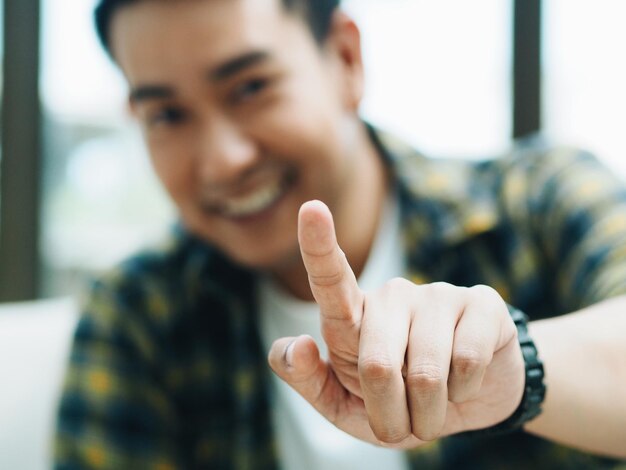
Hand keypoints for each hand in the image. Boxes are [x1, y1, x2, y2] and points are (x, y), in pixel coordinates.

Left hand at [268, 200, 524, 446]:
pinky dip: (464, 391)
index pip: (331, 280)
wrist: (469, 403)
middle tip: (400, 424)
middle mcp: (392, 295)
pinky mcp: (482, 302)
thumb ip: (309, 381)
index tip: (311, 209)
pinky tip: (465, 380)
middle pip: (376, 364)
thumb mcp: (346, 406)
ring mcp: (437, 294)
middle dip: (389, 413)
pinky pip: (467, 361)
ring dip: (429, 413)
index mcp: (354, 316)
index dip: (318, 245)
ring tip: (433, 408)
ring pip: (425, 372)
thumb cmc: (398, 402)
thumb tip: (296, 344)